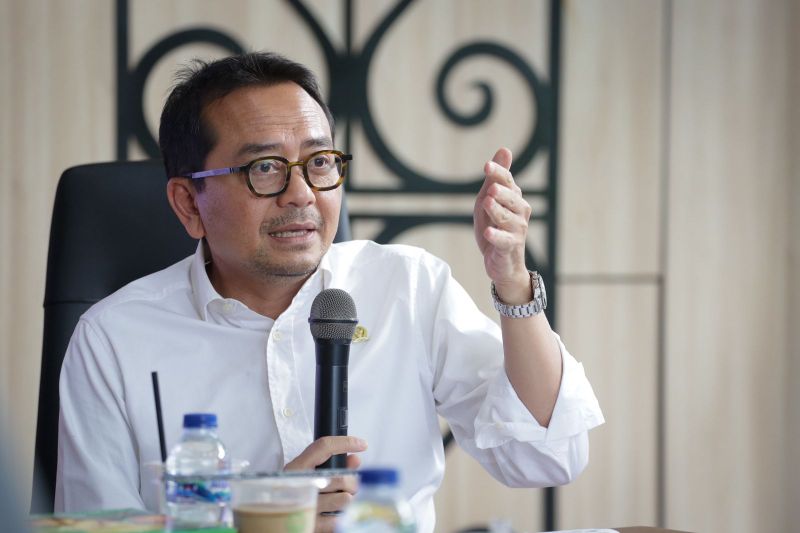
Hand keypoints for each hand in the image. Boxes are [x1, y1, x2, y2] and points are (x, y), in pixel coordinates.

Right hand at [284, 436, 366, 532]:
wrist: (270, 520)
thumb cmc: (290, 493)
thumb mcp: (303, 474)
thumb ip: (329, 465)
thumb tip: (355, 460)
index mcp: (295, 469)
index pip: (323, 447)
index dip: (345, 442)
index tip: (362, 444)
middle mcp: (299, 486)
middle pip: (340, 477)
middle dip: (351, 481)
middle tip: (350, 485)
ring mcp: (305, 507)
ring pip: (344, 499)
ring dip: (347, 499)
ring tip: (339, 500)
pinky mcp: (311, 526)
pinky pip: (340, 519)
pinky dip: (342, 516)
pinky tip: (334, 513)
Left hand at [474, 148, 532, 302]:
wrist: (501, 262)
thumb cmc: (495, 227)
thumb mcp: (489, 200)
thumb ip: (495, 178)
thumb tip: (504, 149)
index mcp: (514, 198)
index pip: (507, 181)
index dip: (498, 173)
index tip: (486, 166)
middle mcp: (520, 212)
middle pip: (511, 198)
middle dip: (501, 192)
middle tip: (491, 188)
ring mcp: (517, 230)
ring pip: (507, 217)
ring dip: (497, 210)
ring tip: (487, 203)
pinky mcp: (510, 247)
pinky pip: (504, 240)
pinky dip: (496, 235)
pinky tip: (488, 231)